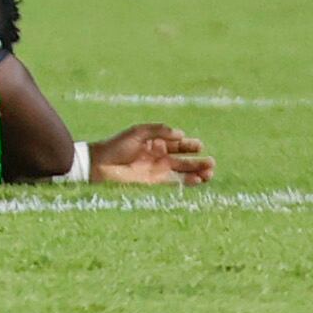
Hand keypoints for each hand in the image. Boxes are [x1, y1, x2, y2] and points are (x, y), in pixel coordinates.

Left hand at [85, 121, 216, 185]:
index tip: (200, 146)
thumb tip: (180, 133)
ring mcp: (157, 169)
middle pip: (183, 158)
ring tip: (210, 173)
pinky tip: (198, 180)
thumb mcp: (138, 132)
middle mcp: (159, 155)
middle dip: (197, 160)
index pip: (177, 143)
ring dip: (196, 172)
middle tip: (212, 162)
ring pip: (182, 170)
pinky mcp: (154, 182)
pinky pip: (174, 181)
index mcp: (155, 141)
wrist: (100, 165)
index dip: (189, 145)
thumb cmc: (116, 145)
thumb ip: (158, 130)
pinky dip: (187, 181)